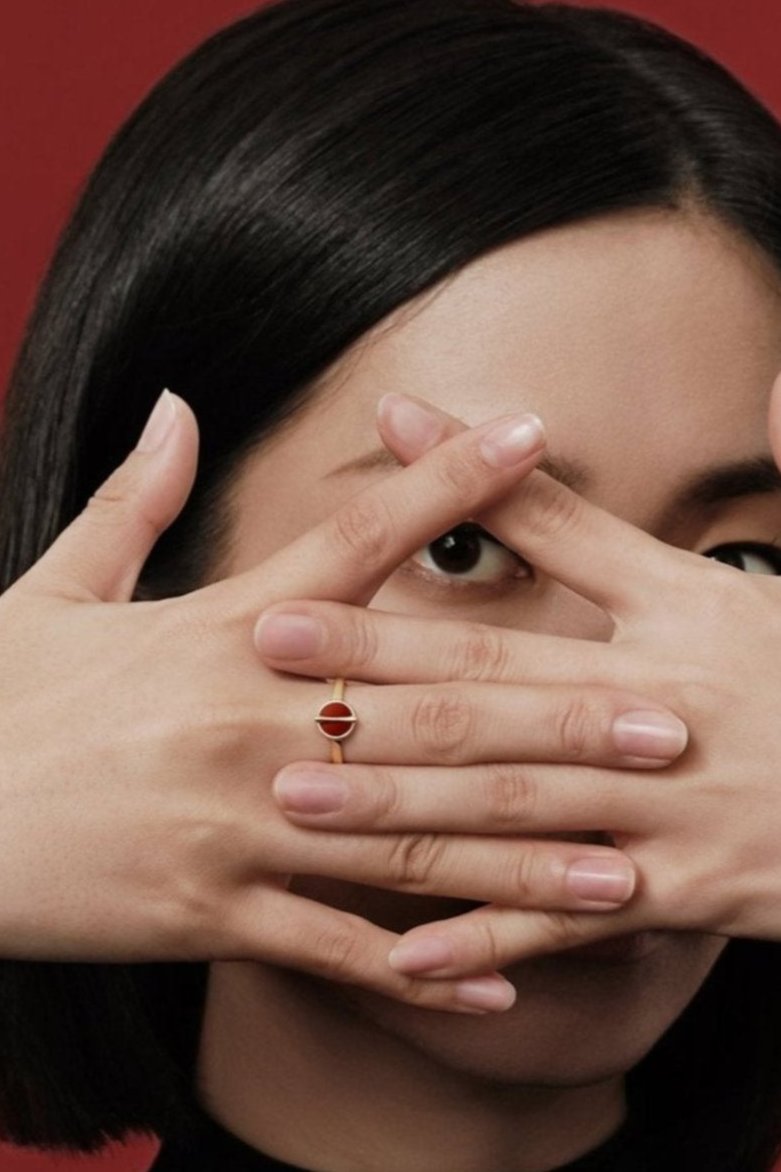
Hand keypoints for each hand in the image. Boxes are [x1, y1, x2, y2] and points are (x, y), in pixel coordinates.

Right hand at [0, 389, 683, 1012]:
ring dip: (525, 858)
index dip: (451, 484)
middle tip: (661, 716)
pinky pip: (335, 945)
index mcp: (216, 628)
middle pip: (425, 710)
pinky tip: (504, 977)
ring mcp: (232, 823)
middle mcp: (243, 719)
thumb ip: (131, 500)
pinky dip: (421, 966)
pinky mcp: (208, 912)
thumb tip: (174, 404)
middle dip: (552, 713)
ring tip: (628, 868)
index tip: (538, 436)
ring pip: (406, 840)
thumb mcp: (52, 589)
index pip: (354, 541)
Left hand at [263, 382, 780, 980]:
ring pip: (512, 806)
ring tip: (296, 799)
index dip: (456, 509)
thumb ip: (723, 491)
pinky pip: (571, 921)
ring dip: (401, 805)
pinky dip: (488, 936)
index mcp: (681, 614)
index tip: (354, 485)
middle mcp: (664, 705)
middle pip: (501, 683)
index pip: (553, 547)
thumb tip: (758, 377)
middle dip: (379, 670)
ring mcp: (673, 806)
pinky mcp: (690, 892)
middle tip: (268, 653)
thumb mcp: (746, 585)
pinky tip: (404, 953)